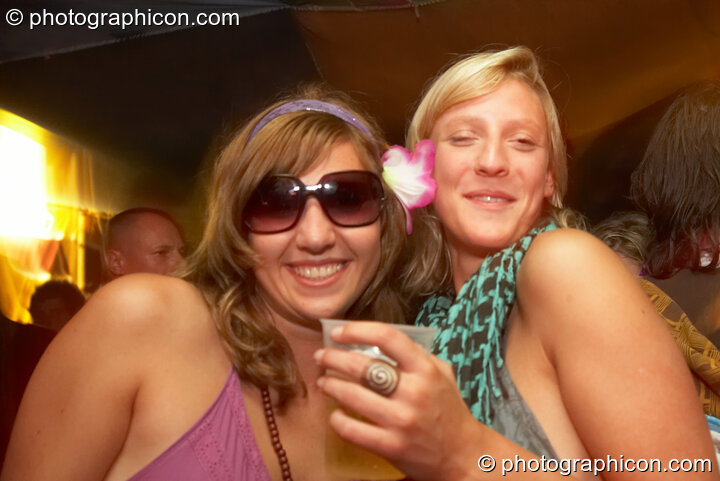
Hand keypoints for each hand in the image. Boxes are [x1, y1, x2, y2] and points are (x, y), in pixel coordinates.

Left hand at [314, 321, 481, 480]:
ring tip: (323, 382)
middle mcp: (414, 392)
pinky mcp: (391, 446)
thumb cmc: (449, 409)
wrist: (464, 454)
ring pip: (352, 396)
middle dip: (333, 359)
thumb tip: (379, 340)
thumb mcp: (442, 373)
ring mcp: (401, 420)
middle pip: (361, 366)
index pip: (387, 337)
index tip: (338, 333)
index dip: (357, 330)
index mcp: (426, 369)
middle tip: (321, 357)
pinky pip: (353, 430)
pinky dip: (338, 420)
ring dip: (330, 385)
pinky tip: (335, 414)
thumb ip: (416, 355)